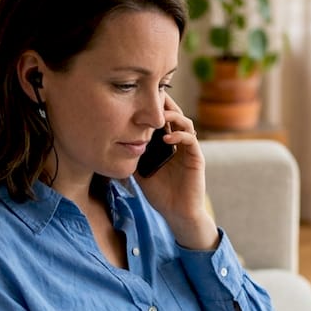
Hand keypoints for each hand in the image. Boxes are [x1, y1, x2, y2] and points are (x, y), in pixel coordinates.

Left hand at [135, 95, 217, 249]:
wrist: (178, 214)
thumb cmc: (160, 194)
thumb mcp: (140, 171)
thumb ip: (133, 156)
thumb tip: (114, 144)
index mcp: (167, 144)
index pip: (162, 118)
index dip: (153, 108)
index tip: (139, 99)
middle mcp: (180, 143)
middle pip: (175, 114)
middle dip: (164, 104)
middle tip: (151, 97)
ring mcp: (189, 150)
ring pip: (185, 122)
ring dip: (173, 116)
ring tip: (159, 117)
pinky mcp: (196, 158)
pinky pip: (191, 140)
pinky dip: (179, 135)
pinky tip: (166, 138)